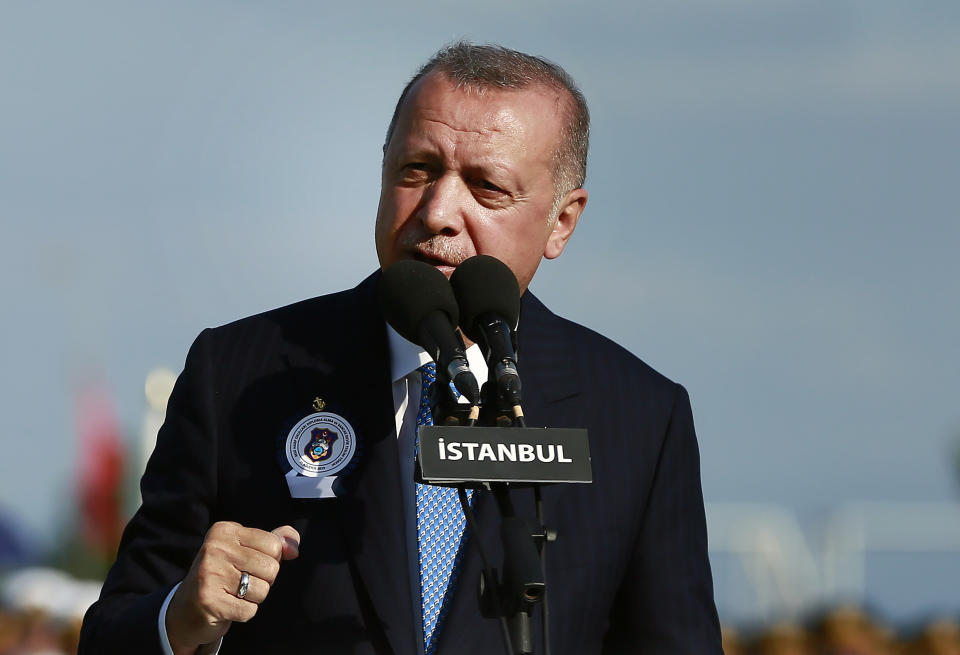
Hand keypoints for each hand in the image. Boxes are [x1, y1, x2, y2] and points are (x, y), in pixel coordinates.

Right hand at [165, 521, 299, 652]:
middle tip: (241, 581)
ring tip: (234, 593)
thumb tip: (294, 549)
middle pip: (271, 568)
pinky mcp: (209, 600)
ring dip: (253, 597)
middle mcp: (215, 548)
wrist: (187, 608)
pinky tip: (228, 606)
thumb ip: (275, 541)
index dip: (270, 559)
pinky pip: (249, 610)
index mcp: (225, 530)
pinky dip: (244, 612)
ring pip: (263, 590)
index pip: (274, 544)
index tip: (247, 563)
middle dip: (264, 580)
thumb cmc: (224, 574)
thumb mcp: (247, 549)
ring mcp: (210, 574)